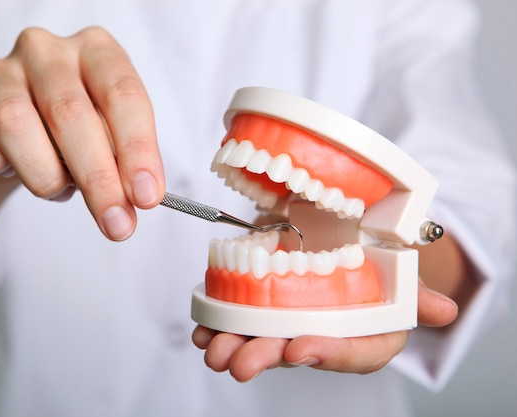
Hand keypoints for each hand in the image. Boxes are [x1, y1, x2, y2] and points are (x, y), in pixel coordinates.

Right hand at [0, 26, 164, 240]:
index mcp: (96, 51)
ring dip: (43, 175)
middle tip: (116, 224)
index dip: (138, 149)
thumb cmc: (69, 137)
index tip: (146, 196)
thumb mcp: (107, 141)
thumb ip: (123, 162)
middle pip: (70, 113)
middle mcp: (47, 50)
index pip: (123, 94)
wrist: (10, 139)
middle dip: (98, 179)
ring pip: (15, 124)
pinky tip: (11, 167)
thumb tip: (138, 196)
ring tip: (56, 189)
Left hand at [192, 279, 457, 381]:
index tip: (302, 349)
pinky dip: (215, 326)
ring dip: (232, 347)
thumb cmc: (374, 265)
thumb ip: (415, 296)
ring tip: (213, 349)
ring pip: (259, 342)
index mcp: (362, 333)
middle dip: (265, 358)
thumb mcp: (399, 275)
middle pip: (294, 352)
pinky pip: (236, 322)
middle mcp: (322, 333)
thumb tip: (444, 310)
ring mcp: (287, 322)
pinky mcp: (261, 305)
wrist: (342, 240)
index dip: (327, 354)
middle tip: (240, 363)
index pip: (351, 354)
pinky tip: (200, 329)